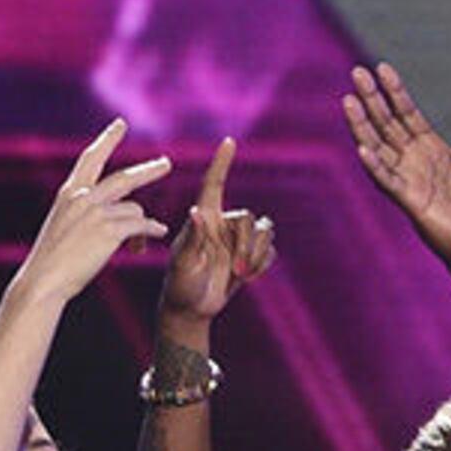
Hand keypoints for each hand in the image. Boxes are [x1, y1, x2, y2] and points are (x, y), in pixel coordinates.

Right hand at [12, 120, 173, 313]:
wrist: (44, 280)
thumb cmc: (54, 261)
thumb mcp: (66, 227)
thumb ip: (88, 214)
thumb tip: (120, 213)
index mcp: (69, 193)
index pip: (91, 158)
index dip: (107, 140)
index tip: (120, 124)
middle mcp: (83, 197)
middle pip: (124, 178)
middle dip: (149, 171)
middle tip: (167, 164)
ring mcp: (96, 213)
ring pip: (134, 210)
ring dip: (141, 226)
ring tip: (142, 242)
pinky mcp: (109, 230)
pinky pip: (141, 226)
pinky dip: (152, 230)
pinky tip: (160, 232)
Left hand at [156, 137, 275, 327]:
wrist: (191, 309)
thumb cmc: (180, 285)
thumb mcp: (182, 264)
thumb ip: (193, 239)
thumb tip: (197, 213)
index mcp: (204, 219)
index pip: (214, 185)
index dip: (221, 163)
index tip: (229, 142)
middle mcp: (222, 224)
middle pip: (249, 217)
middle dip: (248, 243)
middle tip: (236, 268)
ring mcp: (237, 240)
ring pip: (265, 231)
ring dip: (257, 254)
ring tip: (241, 273)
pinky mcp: (250, 256)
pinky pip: (270, 250)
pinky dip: (262, 264)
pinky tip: (246, 277)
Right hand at [344, 64, 450, 270]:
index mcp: (433, 148)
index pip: (408, 114)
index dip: (395, 92)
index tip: (382, 68)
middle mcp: (416, 161)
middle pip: (388, 124)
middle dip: (373, 99)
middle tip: (358, 72)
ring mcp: (410, 179)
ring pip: (379, 147)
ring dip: (363, 125)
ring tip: (349, 101)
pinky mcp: (411, 201)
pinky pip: (388, 180)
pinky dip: (376, 165)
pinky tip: (363, 148)